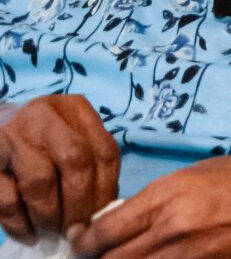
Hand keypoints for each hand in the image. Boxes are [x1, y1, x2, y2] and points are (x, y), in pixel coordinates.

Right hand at [0, 94, 118, 240]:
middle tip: (75, 232)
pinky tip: (29, 235)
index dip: (106, 191)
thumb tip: (105, 209)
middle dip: (79, 206)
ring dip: (50, 217)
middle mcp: (46, 117)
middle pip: (75, 164)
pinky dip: (21, 225)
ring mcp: (13, 137)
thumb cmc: (41, 139)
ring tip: (52, 234)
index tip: (100, 218)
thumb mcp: (71, 136)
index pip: (104, 151)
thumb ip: (90, 162)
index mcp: (76, 110)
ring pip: (40, 183)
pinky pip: (7, 201)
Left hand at [71, 151, 230, 258]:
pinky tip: (164, 258)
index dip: (84, 241)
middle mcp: (172, 228)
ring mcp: (189, 256)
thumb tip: (124, 219)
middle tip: (101, 254)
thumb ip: (158, 199)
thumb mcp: (200, 173)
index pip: (101, 232)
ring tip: (133, 256)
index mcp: (169, 195)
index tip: (83, 241)